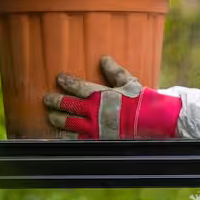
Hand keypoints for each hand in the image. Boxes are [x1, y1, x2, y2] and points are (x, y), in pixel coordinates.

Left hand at [43, 56, 181, 139]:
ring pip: (68, 124)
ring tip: (50, 117)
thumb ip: (114, 71)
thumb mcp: (129, 82)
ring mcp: (93, 128)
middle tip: (47, 99)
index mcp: (100, 95)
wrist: (151, 122)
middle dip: (55, 102)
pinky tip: (58, 136)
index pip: (78, 87)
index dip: (66, 82)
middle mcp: (93, 112)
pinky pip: (75, 140)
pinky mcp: (96, 141)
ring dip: (56, 120)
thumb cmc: (141, 101)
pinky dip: (65, 137)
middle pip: (67, 106)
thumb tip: (104, 58)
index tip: (59, 78)